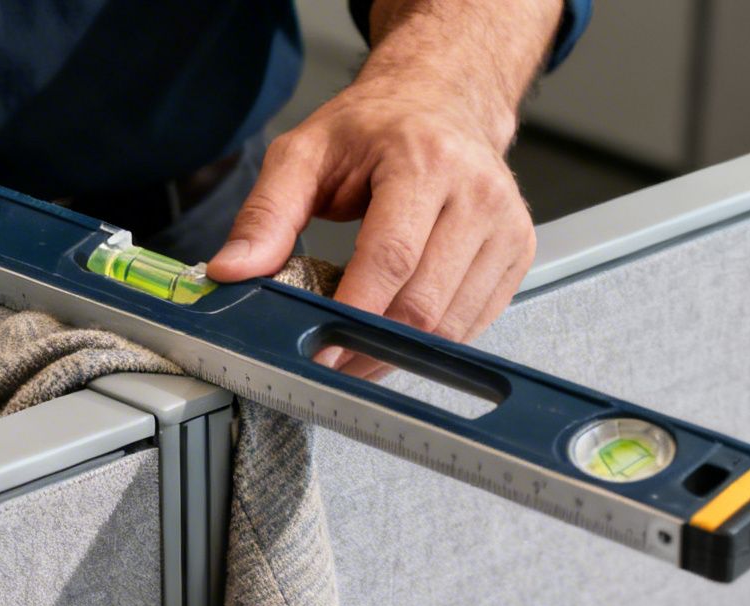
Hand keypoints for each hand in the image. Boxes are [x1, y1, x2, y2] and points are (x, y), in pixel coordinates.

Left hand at [208, 82, 534, 349]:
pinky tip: (397, 334)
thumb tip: (231, 270)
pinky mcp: (518, 252)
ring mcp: (506, 225)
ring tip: (357, 352)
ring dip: (400, 354)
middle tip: (330, 361)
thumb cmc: (375, 129)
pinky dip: (431, 342)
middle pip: (424, 302)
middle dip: (371, 345)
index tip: (323, 349)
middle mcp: (476, 192)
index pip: (392, 257)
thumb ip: (265, 214)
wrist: (443, 101)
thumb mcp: (304, 154)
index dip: (356, 313)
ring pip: (453, 325)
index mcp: (424, 161)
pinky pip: (474, 323)